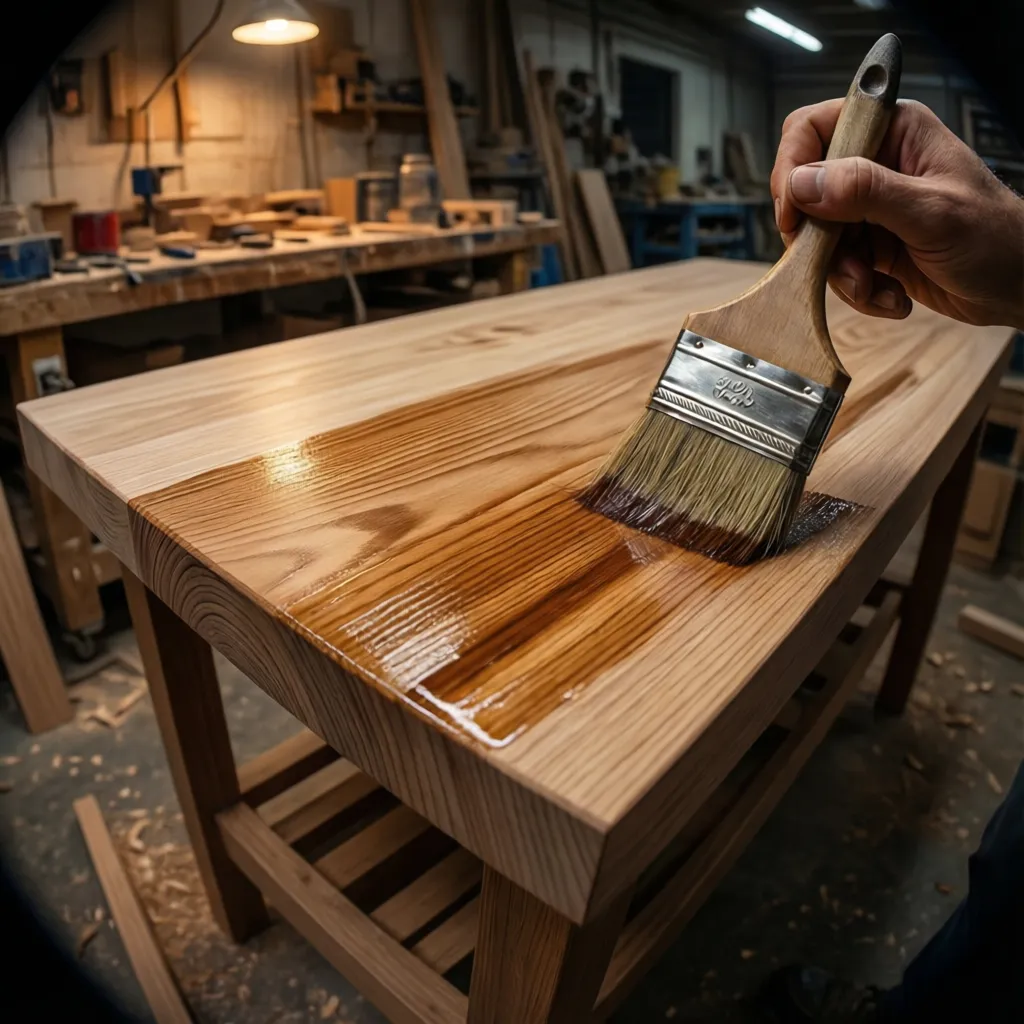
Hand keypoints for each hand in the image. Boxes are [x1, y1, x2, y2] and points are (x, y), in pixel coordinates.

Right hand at [771, 99, 1023, 328]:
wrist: (1018, 286)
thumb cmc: (995, 238)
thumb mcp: (930, 212)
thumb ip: (865, 191)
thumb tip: (802, 182)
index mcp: (894, 132)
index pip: (813, 129)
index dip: (792, 169)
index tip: (794, 215)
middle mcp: (876, 163)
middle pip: (805, 192)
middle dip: (819, 239)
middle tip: (845, 266)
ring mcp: (869, 207)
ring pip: (816, 238)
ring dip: (840, 274)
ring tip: (877, 287)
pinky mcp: (869, 244)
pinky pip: (834, 267)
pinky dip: (857, 290)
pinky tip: (891, 296)